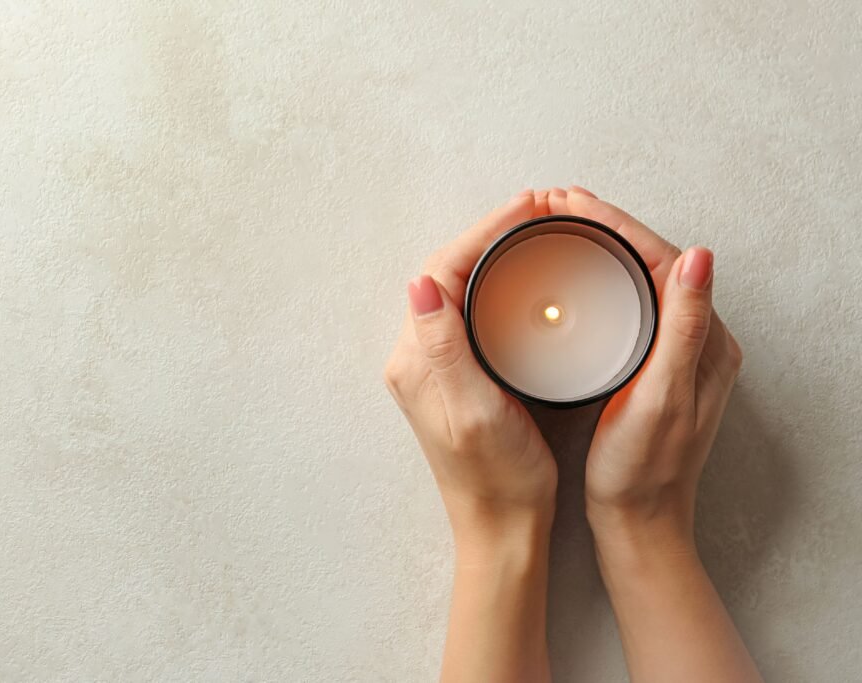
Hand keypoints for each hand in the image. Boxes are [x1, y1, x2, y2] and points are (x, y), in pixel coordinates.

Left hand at [383, 189, 558, 550]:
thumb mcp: (474, 411)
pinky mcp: (454, 376)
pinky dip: (493, 285)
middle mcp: (416, 359)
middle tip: (536, 211)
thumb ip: (445, 347)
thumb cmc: (497, 478)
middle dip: (487, 234)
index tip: (526, 209)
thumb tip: (421, 283)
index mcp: (416, 362)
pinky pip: (468, 312)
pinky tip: (520, 279)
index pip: (441, 272)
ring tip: (531, 231)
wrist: (502, 526)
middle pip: (445, 272)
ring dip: (490, 254)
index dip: (483, 233)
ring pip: (457, 289)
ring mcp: (434, 367)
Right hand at [544, 187, 742, 544]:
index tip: (573, 202)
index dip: (617, 224)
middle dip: (604, 226)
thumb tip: (699, 256)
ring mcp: (671, 352)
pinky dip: (600, 280)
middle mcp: (694, 340)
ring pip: (636, 280)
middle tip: (556, 204)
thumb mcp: (663, 398)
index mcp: (705, 341)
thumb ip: (682, 328)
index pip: (663, 259)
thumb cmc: (644, 469)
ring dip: (600, 248)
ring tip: (559, 226)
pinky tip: (574, 277)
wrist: (638, 519)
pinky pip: (627, 304)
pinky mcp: (649, 366)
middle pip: (649, 261)